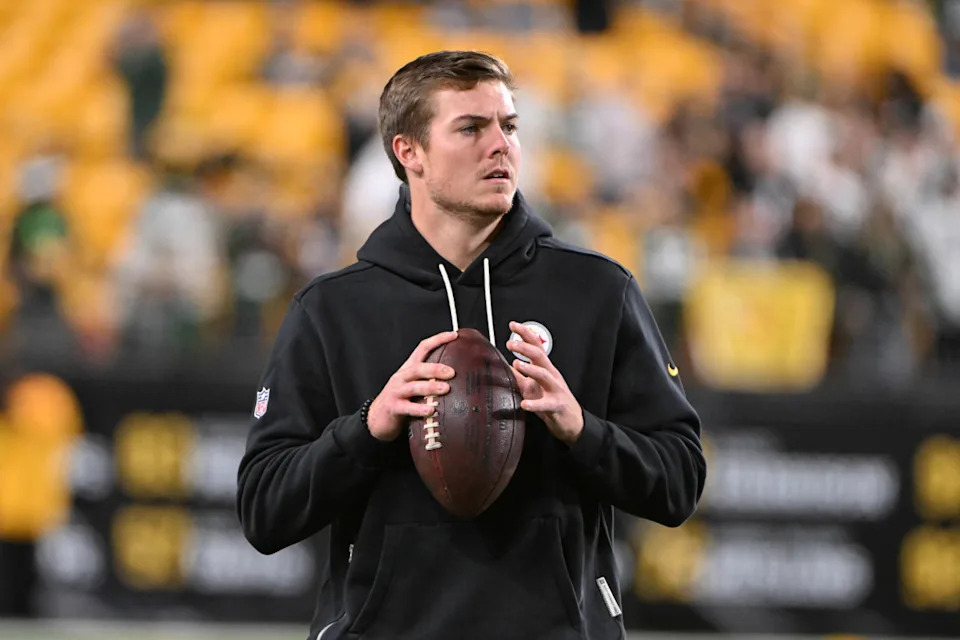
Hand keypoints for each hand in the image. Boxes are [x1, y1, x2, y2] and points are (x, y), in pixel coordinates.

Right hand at [367, 331, 457, 440]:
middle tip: (451, 372)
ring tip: (445, 389)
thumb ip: (431, 380)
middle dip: (435, 368)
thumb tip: (458, 378)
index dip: (438, 340)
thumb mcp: (415, 386)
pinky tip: (430, 410)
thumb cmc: (402, 400)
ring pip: (413, 387)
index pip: (423, 348)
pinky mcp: (393, 407)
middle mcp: (402, 377)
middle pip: (418, 368)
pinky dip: (419, 409)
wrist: (378, 418)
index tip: (453, 335)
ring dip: (430, 387)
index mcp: (409, 369)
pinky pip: (407, 407)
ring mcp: (396, 392)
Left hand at [506, 321, 583, 444]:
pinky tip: (525, 404)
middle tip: (510, 344)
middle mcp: (551, 375)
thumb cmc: (551, 401)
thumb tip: (502, 365)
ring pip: (544, 375)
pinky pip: (546, 404)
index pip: (536, 346)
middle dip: (525, 348)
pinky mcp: (557, 405)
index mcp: (544, 368)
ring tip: (517, 364)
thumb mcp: (532, 387)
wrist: (571, 421)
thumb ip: (518, 376)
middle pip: (540, 356)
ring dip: (530, 369)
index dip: (525, 334)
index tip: (513, 325)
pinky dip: (535, 404)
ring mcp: (555, 389)